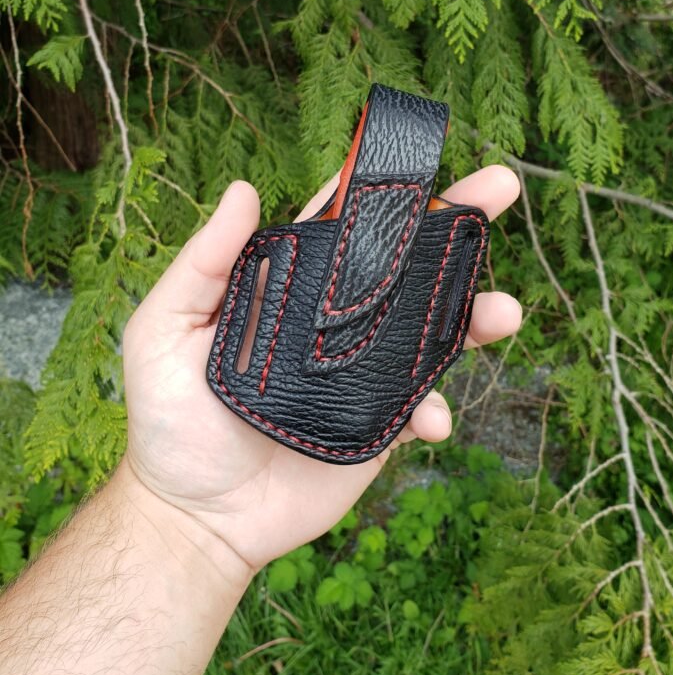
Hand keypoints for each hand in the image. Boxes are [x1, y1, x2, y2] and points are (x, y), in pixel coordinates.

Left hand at [122, 166, 521, 573]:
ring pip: (431, 330)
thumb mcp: (165, 330)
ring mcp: (363, 373)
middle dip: (459, 227)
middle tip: (502, 190)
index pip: (345, 223)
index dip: (386, 189)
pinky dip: (437, 409)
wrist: (196, 516)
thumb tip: (244, 189)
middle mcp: (336, 321)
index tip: (426, 158)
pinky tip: (432, 419)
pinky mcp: (378, 425)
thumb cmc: (168, 418)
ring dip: (475, 314)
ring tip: (505, 310)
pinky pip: (423, 407)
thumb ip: (203, 263)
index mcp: (291, 287)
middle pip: (406, 264)